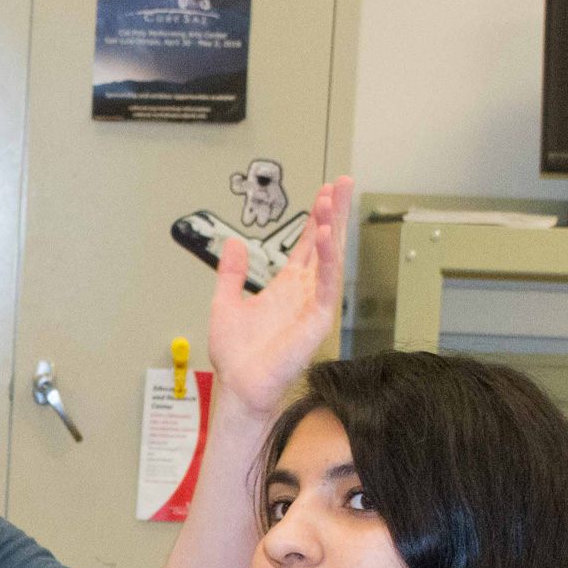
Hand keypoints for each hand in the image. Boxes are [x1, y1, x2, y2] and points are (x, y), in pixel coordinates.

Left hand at [207, 174, 353, 419]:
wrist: (238, 386)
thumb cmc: (235, 356)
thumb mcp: (224, 303)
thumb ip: (230, 273)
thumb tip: (233, 243)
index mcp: (286, 287)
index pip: (306, 245)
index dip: (315, 218)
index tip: (324, 192)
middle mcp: (304, 292)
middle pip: (326, 244)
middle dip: (335, 213)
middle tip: (344, 182)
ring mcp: (313, 305)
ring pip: (330, 259)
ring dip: (333, 227)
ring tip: (334, 199)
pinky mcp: (318, 321)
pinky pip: (328, 285)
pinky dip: (329, 260)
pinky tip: (328, 237)